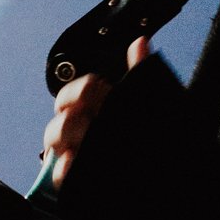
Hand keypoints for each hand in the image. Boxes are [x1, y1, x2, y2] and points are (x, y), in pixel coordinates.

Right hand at [41, 36, 149, 185]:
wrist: (165, 167)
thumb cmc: (149, 132)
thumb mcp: (150, 100)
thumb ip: (140, 73)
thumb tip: (140, 43)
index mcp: (96, 108)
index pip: (73, 93)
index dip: (80, 92)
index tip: (96, 92)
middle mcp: (83, 129)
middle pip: (61, 115)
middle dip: (73, 115)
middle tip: (93, 119)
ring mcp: (78, 152)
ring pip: (54, 139)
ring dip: (67, 136)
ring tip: (86, 137)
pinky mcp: (77, 176)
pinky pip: (59, 173)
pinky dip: (65, 167)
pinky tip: (76, 160)